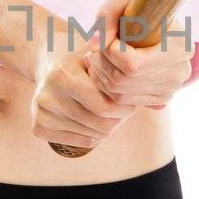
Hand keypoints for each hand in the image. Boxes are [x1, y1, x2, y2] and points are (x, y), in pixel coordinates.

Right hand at [30, 20, 136, 151]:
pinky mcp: (38, 128)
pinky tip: (95, 119)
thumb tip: (160, 105)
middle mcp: (47, 96)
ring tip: (109, 112)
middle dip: (119, 118)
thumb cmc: (85, 61)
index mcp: (62, 75)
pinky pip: (82, 141)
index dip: (124, 107)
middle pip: (101, 124)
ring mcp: (40, 113)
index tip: (131, 99)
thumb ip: (125, 72)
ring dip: (109, 126)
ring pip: (94, 134)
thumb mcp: (102, 57)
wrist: (50, 65)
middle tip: (124, 108)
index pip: (104, 107)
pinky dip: (95, 134)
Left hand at [84, 0, 193, 111]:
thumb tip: (92, 46)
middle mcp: (182, 70)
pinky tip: (105, 67)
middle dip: (101, 65)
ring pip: (122, 94)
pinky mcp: (162, 96)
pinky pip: (126, 100)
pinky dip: (108, 87)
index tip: (105, 38)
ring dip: (101, 76)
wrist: (156, 2)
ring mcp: (173, 86)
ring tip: (95, 57)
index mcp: (180, 45)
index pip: (133, 65)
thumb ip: (106, 19)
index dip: (109, 53)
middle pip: (125, 81)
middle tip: (93, 49)